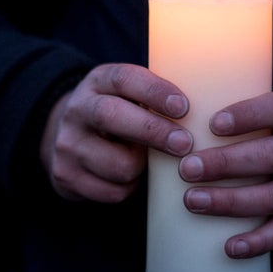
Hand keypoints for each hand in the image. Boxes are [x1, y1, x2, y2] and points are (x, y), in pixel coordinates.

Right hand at [40, 63, 193, 201]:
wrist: (66, 139)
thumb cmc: (118, 116)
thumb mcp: (128, 96)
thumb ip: (155, 99)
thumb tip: (207, 114)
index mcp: (97, 82)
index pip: (124, 79)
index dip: (155, 92)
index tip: (184, 107)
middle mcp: (77, 110)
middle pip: (112, 116)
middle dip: (153, 131)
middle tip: (185, 143)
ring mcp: (67, 145)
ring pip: (118, 164)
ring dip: (143, 167)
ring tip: (145, 161)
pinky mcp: (66, 176)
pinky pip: (112, 191)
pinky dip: (129, 188)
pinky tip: (127, 177)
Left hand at [178, 91, 272, 258]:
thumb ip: (248, 119)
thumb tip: (179, 120)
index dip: (248, 115)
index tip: (213, 123)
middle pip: (270, 156)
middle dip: (226, 163)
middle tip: (187, 168)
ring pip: (271, 197)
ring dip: (229, 201)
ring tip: (192, 201)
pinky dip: (256, 242)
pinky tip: (230, 247)